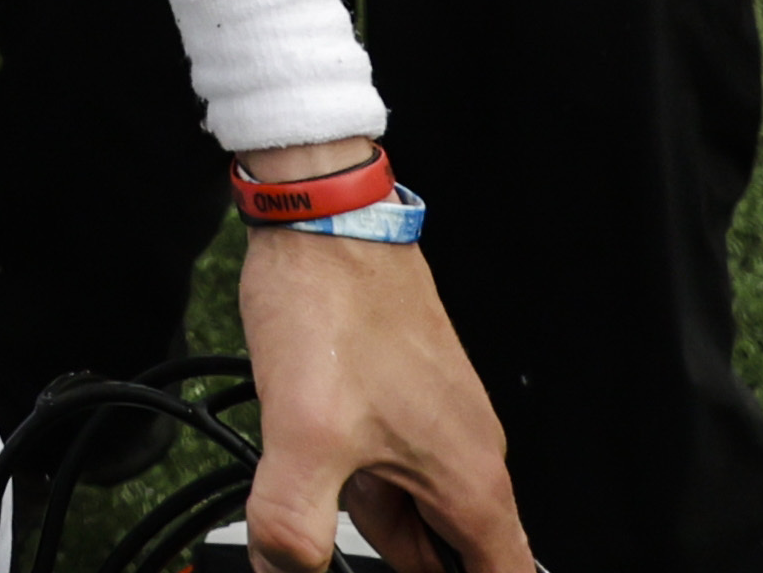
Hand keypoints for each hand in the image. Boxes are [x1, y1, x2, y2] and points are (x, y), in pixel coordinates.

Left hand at [231, 221, 531, 572]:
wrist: (320, 224)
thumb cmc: (334, 308)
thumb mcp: (302, 436)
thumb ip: (292, 527)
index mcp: (470, 481)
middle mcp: (469, 456)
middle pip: (448, 556)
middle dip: (394, 559)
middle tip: (335, 518)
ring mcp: (438, 426)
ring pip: (411, 511)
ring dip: (366, 517)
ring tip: (315, 475)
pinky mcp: (405, 402)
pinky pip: (388, 468)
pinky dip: (355, 480)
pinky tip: (308, 453)